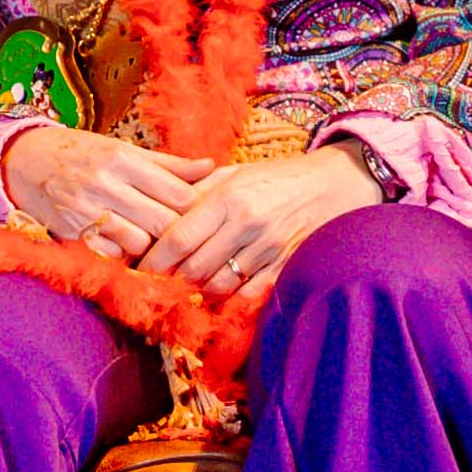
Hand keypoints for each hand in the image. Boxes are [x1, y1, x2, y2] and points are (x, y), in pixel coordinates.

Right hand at [4, 121, 206, 258]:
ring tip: (158, 245)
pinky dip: (125, 257)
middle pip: (164, 221)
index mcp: (122, 158)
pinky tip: (129, 250)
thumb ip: (168, 164)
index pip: (178, 193)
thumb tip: (211, 167)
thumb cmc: (81, 154)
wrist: (22, 163)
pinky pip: (112, 257)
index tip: (205, 216)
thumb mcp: (122, 149)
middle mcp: (105, 184)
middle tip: (191, 239)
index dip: (197, 209)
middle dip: (180, 233)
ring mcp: (87, 212)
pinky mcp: (73, 235)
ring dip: (152, 247)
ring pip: (140, 243)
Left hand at [144, 146, 380, 293]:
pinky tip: (221, 291)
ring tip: (188, 286)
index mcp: (228, 196)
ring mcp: (268, 247)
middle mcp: (246, 223)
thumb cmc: (275, 178)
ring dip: (198, 290)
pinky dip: (229, 297)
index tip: (139, 269)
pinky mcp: (285, 265)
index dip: (154, 259)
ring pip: (218, 285)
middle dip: (171, 279)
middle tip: (159, 282)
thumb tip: (156, 207)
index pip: (179, 237)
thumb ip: (197, 189)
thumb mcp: (234, 174)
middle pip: (194, 267)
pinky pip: (247, 293)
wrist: (332, 185)